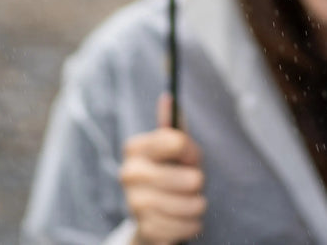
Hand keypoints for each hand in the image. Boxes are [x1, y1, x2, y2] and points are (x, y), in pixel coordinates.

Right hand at [119, 95, 205, 244]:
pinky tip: (183, 220)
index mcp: (136, 148)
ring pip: (191, 205)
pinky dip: (191, 225)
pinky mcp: (144, 229)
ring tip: (189, 203)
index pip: (177, 141)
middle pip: (190, 179)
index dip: (192, 152)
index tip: (190, 157)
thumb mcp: (174, 149)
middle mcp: (129, 173)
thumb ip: (174, 126)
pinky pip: (184, 228)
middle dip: (197, 183)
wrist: (151, 217)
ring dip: (197, 206)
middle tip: (190, 184)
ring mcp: (134, 204)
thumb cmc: (168, 174)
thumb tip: (168, 97)